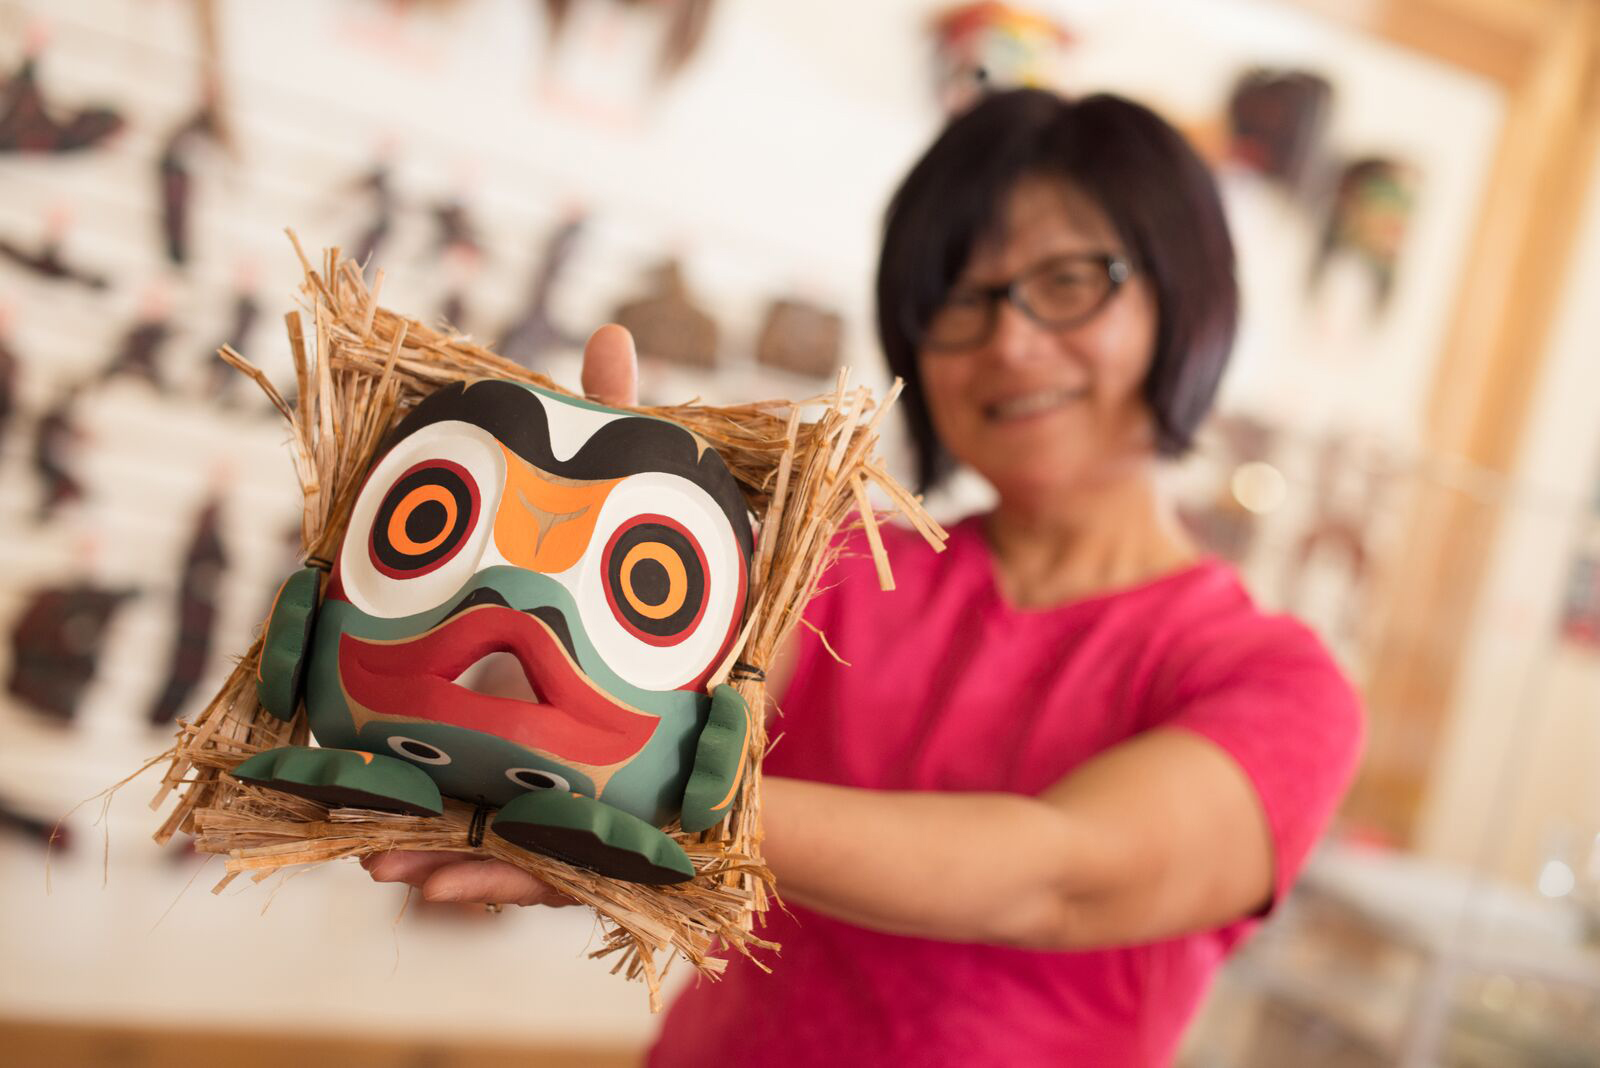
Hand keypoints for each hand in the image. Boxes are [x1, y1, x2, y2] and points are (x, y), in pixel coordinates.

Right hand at [362, 327, 638, 908]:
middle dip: (366, 777)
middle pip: (415, 759)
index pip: (406, 671)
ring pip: (453, 829)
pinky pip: (527, 871)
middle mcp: (494, 735)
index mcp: (489, 666)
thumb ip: (619, 428)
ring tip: (375, 860)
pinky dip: (484, 884)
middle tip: (321, 783)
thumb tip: (607, 333)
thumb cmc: (671, 612)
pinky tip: (438, 887)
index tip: (307, 665)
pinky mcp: (579, 839)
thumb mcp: (644, 517)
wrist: (744, 719)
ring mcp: (531, 791)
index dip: (352, 675)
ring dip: (405, 845)